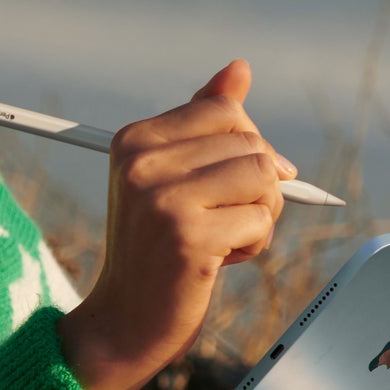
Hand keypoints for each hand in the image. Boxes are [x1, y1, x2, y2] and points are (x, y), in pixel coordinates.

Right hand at [58, 59, 295, 389]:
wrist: (125, 321)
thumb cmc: (156, 248)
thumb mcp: (173, 176)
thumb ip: (204, 122)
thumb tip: (239, 67)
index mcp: (134, 140)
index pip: (224, 111)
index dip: (245, 147)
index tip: (231, 182)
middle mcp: (142, 163)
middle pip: (250, 144)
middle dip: (256, 185)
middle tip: (225, 220)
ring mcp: (163, 199)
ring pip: (263, 177)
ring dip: (259, 214)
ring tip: (224, 238)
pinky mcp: (189, 237)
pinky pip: (261, 220)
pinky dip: (254, 244)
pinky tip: (220, 261)